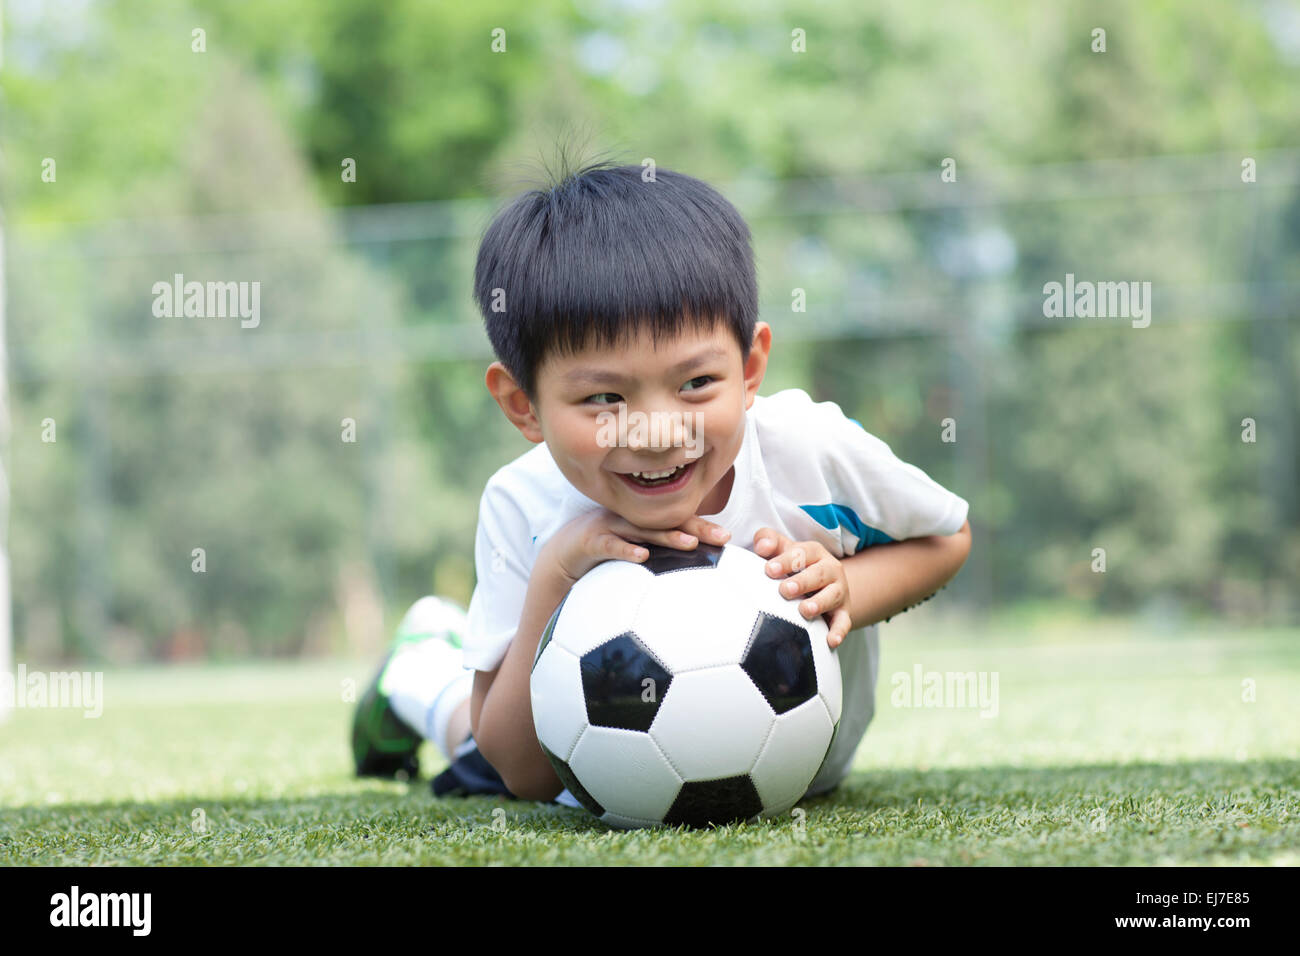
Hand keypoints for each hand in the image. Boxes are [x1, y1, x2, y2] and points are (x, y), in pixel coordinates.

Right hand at [546, 508, 731, 584]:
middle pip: (667, 520)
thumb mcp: (634, 552)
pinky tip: (642, 557)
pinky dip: (626, 549)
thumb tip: (694, 577)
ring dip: (667, 536)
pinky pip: (611, 544)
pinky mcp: (592, 540)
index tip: (727, 537)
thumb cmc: (606, 551)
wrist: (564, 550)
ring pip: (643, 529)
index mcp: (644, 520)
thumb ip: (661, 559)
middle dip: (696, 527)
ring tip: (690, 544)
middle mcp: (631, 518)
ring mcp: (611, 526)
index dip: (703, 526)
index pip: (679, 520)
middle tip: (722, 537)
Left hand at [753, 527, 852, 648]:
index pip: (802, 553)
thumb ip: (769, 542)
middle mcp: (830, 570)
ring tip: (804, 610)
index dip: (786, 561)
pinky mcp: (842, 613)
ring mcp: (838, 592)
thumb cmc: (794, 566)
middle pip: (819, 573)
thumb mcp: (783, 550)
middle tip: (785, 590)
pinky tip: (831, 641)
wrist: (822, 585)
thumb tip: (761, 546)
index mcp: (814, 552)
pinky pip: (843, 622)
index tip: (769, 570)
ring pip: (832, 596)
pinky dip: (838, 631)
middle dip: (803, 582)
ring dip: (819, 603)